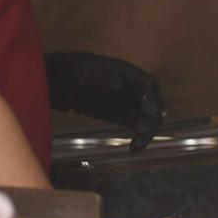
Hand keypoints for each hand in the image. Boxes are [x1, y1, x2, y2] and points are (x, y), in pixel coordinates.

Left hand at [44, 52, 164, 151]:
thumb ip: (103, 78)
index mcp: (130, 75)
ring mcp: (130, 104)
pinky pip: (136, 127)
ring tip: (136, 145)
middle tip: (141, 130)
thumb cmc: (78, 70)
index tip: (147, 109)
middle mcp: (135, 90)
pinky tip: (133, 147)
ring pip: (147, 119)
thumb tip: (118, 84)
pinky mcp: (122, 116)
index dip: (152, 98)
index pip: (149, 86)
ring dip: (146, 132)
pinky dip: (138, 137)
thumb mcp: (88, 71)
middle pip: (152, 105)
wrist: (64, 82)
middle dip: (151, 118)